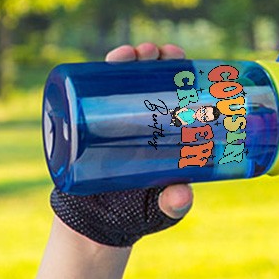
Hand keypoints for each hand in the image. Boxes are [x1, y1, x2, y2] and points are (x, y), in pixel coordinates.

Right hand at [50, 41, 194, 246]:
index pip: (179, 98)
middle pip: (153, 81)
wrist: (95, 225)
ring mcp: (115, 122)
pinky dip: (101, 74)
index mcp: (169, 137)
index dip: (184, 77)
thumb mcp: (160, 211)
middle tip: (162, 53)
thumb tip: (182, 195)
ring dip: (130, 59)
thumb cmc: (136, 216)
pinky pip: (96, 95)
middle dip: (158, 60)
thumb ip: (173, 205)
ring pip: (124, 81)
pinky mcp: (90, 125)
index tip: (188, 64)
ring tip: (134, 53)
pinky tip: (112, 60)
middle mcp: (144, 123)